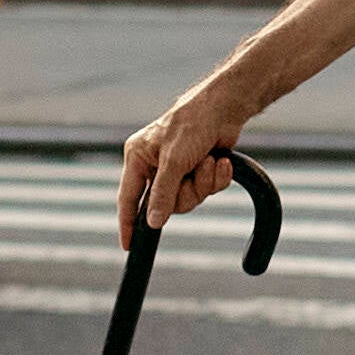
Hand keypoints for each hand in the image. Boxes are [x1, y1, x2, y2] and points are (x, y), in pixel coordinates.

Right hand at [117, 88, 253, 244]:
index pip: (128, 198)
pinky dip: (216, 178)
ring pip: (188, 199)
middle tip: (194, 173)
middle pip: (166, 204)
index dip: (128, 223)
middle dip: (187, 192)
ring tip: (209, 161)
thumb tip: (152, 222)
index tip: (129, 245)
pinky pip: (206, 190)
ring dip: (204, 183)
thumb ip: (162, 193)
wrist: (225, 109)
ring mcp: (178, 170)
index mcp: (138, 158)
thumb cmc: (192, 124)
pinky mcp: (198, 170)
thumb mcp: (174, 161)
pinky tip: (220, 161)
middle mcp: (155, 165)